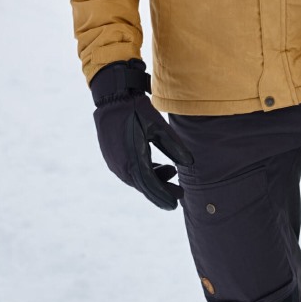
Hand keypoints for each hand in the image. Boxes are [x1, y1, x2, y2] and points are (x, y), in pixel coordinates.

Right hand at [91, 59, 193, 209]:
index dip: (164, 196)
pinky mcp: (111, 156)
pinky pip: (128, 171)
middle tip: (179, 193)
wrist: (111, 97)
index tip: (176, 204)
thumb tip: (189, 163)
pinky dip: (143, 172)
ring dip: (153, 179)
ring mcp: (114, 162)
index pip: (151, 187)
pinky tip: (154, 166)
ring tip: (170, 172)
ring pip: (136, 179)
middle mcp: (121, 166)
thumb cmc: (135, 109)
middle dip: (161, 191)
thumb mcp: (158, 126)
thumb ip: (174, 146)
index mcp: (133, 161)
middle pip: (144, 186)